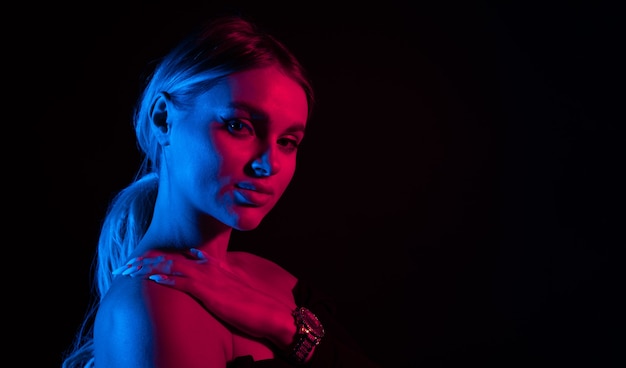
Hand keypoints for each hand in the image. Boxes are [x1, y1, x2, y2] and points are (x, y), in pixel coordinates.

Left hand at [112, 249, 294, 347]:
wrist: (269, 312)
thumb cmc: (250, 302)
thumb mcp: (230, 282)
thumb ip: (213, 269)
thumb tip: (197, 257)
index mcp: (211, 264)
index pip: (177, 255)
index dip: (154, 256)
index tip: (135, 260)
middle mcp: (207, 267)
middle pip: (169, 258)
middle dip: (143, 261)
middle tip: (122, 266)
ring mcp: (209, 279)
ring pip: (172, 267)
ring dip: (147, 268)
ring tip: (128, 269)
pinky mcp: (211, 293)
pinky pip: (184, 283)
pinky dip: (167, 279)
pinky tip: (153, 278)